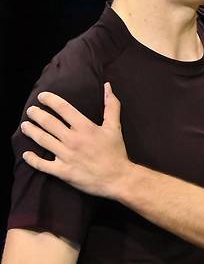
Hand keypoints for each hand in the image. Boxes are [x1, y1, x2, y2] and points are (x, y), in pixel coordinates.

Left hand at [21, 82, 131, 198]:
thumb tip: (107, 86)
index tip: (42, 97)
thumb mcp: (115, 126)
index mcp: (85, 127)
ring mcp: (66, 156)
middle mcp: (73, 140)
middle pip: (49, 123)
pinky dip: (32, 159)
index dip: (50, 100)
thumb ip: (111, 105)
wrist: (117, 178)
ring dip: (31, 131)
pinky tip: (26, 154)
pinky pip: (42, 164)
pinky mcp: (62, 171)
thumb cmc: (116, 151)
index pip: (63, 108)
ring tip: (25, 126)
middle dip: (37, 114)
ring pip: (43, 140)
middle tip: (30, 110)